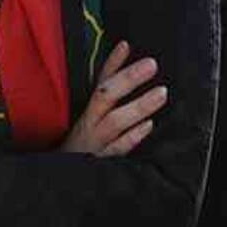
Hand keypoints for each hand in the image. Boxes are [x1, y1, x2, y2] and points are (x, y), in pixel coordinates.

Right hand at [61, 40, 165, 156]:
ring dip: (138, 106)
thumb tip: (125, 61)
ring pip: (115, 121)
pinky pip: (118, 149)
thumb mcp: (91, 118)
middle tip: (152, 65)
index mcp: (87, 109)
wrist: (64, 180)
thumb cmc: (82, 145)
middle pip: (106, 95)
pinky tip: (148, 126)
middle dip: (128, 79)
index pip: (99, 80)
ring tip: (161, 93)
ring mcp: (96, 141)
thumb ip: (108, 93)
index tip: (126, 45)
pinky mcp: (102, 162)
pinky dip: (132, 137)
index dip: (112, 63)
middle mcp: (90, 122)